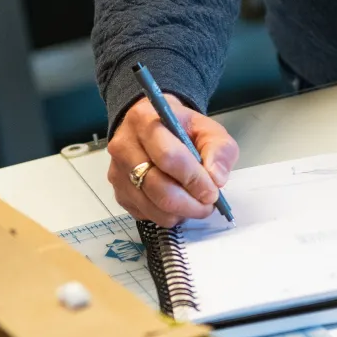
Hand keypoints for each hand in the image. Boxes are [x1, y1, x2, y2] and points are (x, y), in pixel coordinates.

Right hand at [107, 95, 239, 227]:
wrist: (152, 127)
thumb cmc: (180, 127)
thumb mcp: (207, 128)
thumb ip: (219, 149)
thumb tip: (216, 179)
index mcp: (144, 121)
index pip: (168, 157)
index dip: (193, 179)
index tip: (212, 192)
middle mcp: (123, 147)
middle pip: (158, 188)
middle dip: (189, 204)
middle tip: (207, 205)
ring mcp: (117, 173)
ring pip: (152, 207)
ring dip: (180, 213)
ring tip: (195, 204)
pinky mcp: (118, 193)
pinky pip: (146, 215)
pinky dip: (167, 216)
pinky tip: (176, 203)